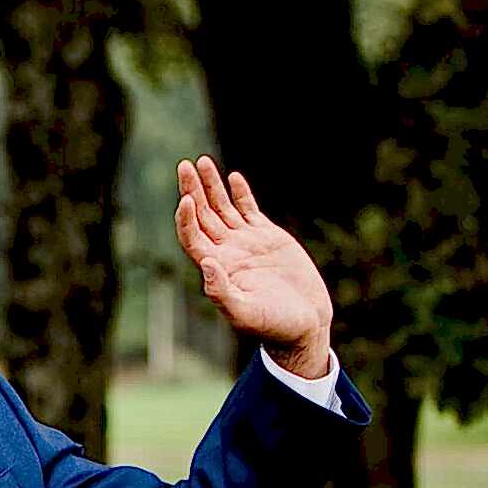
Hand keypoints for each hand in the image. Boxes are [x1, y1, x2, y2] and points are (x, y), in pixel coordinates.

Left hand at [174, 157, 333, 378]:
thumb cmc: (273, 325)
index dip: (186, 218)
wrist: (305, 323)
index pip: (192, 236)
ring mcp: (246, 243)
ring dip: (212, 186)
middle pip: (202, 216)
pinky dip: (242, 194)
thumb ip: (222, 293)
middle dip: (192, 191)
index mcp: (218, 268)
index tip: (186, 199)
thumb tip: (207, 264)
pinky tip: (233, 178)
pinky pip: (249, 211)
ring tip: (201, 162)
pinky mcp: (268, 238)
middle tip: (183, 166)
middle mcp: (227, 252)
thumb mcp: (245, 314)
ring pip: (223, 208)